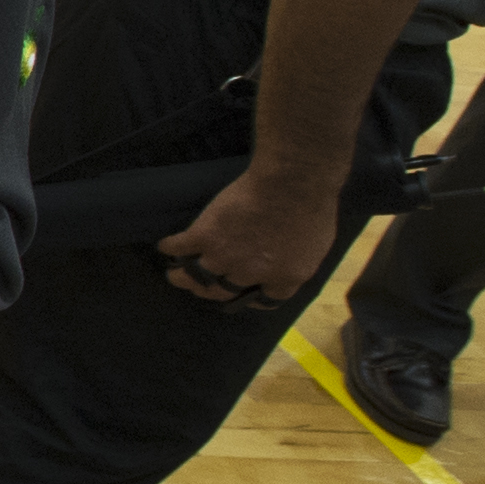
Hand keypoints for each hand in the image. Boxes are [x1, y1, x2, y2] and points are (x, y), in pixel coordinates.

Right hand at [156, 172, 336, 311]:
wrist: (291, 184)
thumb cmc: (313, 206)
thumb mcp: (317, 244)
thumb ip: (297, 260)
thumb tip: (285, 262)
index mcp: (283, 278)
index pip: (265, 299)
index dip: (251, 296)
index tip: (243, 292)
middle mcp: (250, 275)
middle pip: (223, 292)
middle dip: (209, 291)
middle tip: (201, 286)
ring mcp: (224, 257)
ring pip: (194, 278)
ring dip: (183, 278)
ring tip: (176, 275)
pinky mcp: (204, 237)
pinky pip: (179, 247)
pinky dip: (171, 248)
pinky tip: (166, 246)